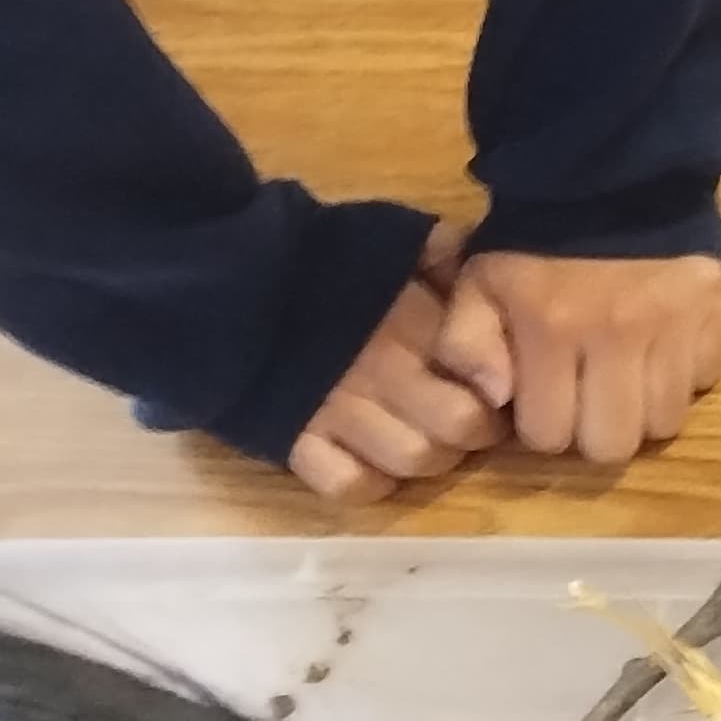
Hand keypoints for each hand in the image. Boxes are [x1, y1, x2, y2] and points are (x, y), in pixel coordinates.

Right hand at [290, 223, 502, 503]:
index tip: (493, 389)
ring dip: (423, 459)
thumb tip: (483, 269)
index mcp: (415, 324)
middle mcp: (383, 371)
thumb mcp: (391, 236)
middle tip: (459, 423)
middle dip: (468, 433)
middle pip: (456, 431)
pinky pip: (348, 485)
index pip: (485, 383)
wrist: (223, 275)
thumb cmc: (318, 254)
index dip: (496, 393)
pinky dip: (368, 482)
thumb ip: (443, 254)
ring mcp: (337, 410)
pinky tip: (370, 461)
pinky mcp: (293, 440)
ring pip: (409, 460)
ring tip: (418, 440)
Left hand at [431, 250, 720, 467]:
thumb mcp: (478, 282)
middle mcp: (618, 338)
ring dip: (642, 410)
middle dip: (594, 432)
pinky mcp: (716, 316)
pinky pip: (706, 379)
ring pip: (665, 423)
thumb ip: (466, 345)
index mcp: (552, 331)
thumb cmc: (535, 238)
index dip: (540, 425)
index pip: (548, 435)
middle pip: (614, 445)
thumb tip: (496, 400)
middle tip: (587, 399)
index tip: (542, 398)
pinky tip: (663, 348)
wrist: (610, 172)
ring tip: (627, 378)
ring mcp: (675, 330)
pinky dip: (684, 375)